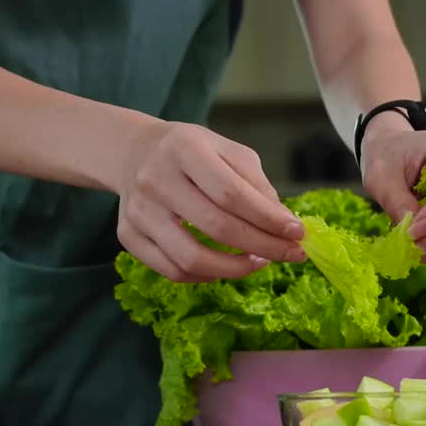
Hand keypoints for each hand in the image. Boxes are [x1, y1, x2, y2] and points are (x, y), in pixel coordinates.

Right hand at [114, 121, 306, 281]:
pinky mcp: (127, 235)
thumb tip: (283, 225)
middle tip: (289, 254)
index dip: (268, 219)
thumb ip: (255, 184)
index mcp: (184, 149)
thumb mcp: (226, 150)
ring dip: (234, 269)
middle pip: (216, 227)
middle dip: (262, 246)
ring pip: (191, 259)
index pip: (231, 193)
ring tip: (258, 262)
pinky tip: (225, 266)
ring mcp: (137, 211)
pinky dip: (206, 276)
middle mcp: (155, 179)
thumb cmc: (189, 152)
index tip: (297, 233)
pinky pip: (172, 270)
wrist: (134, 153)